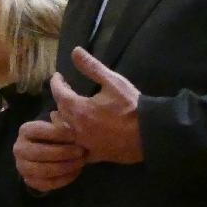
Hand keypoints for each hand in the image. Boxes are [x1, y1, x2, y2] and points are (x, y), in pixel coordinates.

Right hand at [14, 113, 86, 191]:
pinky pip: (47, 184)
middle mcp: (19, 148)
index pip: (39, 131)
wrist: (43, 152)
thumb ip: (62, 121)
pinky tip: (75, 172)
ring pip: (44, 170)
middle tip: (81, 151)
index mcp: (25, 130)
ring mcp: (22, 166)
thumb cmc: (54, 135)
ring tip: (80, 162)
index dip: (59, 133)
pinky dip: (63, 179)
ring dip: (65, 167)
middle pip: (40, 153)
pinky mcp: (29, 181)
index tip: (75, 135)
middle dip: (64, 152)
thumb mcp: (57, 124)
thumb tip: (66, 118)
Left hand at [49, 47, 143, 164]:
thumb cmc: (131, 106)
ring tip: (64, 112)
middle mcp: (76, 128)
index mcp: (78, 108)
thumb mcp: (113, 81)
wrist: (150, 133)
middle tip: (64, 91)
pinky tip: (75, 136)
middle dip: (60, 99)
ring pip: (63, 131)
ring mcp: (83, 143)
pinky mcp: (93, 154)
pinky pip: (75, 148)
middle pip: (60, 111)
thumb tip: (75, 51)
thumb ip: (91, 67)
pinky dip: (72, 140)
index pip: (58, 93)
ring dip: (61, 119)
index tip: (58, 76)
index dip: (56, 83)